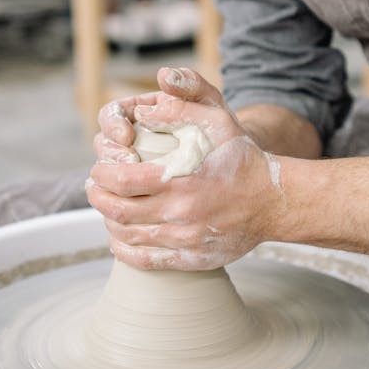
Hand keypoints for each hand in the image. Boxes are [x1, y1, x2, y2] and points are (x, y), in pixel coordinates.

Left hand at [87, 67, 283, 269]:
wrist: (274, 201)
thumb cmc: (242, 158)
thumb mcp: (219, 120)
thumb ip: (182, 107)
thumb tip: (143, 109)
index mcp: (180, 180)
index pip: (121, 180)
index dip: (102, 174)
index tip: (99, 167)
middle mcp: (179, 213)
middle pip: (117, 211)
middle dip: (97, 197)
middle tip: (95, 187)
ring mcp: (184, 240)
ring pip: (127, 236)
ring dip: (108, 221)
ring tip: (106, 207)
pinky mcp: (191, 259)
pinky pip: (145, 261)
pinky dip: (123, 250)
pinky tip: (119, 237)